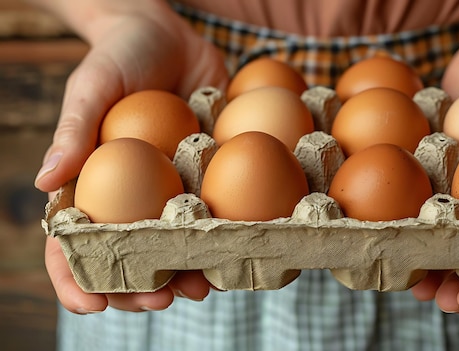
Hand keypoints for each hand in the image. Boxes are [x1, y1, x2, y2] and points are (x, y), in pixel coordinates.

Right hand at [36, 5, 227, 312]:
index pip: (74, 240)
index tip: (91, 306)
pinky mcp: (209, 177)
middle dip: (139, 287)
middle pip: (128, 256)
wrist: (171, 35)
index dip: (76, 277)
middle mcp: (131, 196)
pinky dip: (223, 237)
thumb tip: (44, 182)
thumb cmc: (120, 56)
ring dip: (185, 273)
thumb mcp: (92, 86)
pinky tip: (235, 250)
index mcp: (92, 183)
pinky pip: (215, 215)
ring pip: (174, 246)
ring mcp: (171, 191)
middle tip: (158, 301)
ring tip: (199, 288)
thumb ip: (74, 130)